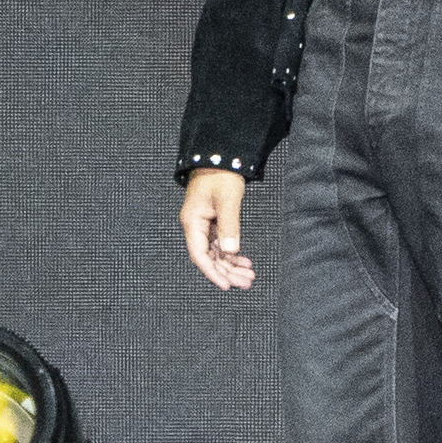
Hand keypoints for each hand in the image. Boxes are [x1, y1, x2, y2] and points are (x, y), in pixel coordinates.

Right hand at [178, 167, 254, 289]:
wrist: (219, 157)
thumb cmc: (220, 175)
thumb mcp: (227, 200)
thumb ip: (229, 225)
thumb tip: (231, 250)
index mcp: (192, 222)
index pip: (200, 255)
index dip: (212, 272)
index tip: (226, 285)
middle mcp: (196, 226)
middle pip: (209, 258)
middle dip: (227, 272)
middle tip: (246, 282)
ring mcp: (204, 225)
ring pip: (216, 253)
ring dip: (231, 265)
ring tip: (249, 276)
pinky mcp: (212, 222)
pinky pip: (221, 244)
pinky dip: (232, 254)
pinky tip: (244, 261)